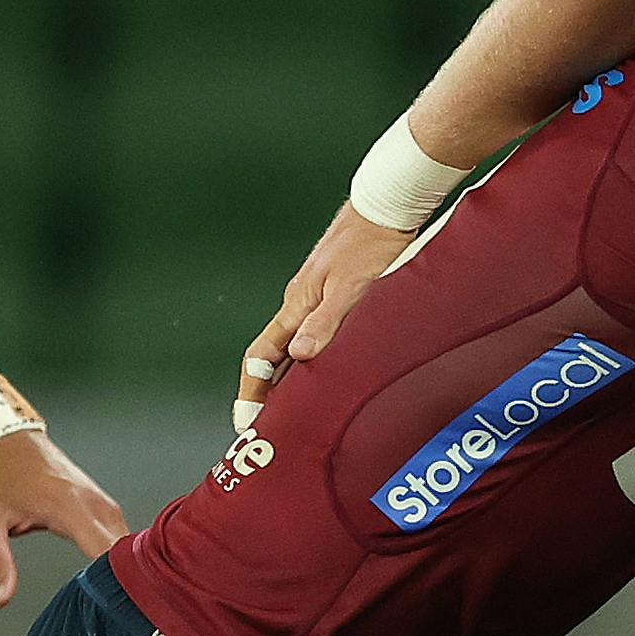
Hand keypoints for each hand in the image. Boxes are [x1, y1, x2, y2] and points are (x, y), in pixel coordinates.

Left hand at [0, 435, 131, 608]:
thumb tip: (0, 599)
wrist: (6, 439)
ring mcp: (100, 499)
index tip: (115, 607)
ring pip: (127, 541)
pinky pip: (121, 531)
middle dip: (125, 582)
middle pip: (125, 550)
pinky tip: (116, 574)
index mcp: (68, 507)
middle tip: (122, 612)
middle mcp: (92, 502)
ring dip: (126, 567)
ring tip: (123, 598)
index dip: (115, 583)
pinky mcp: (100, 500)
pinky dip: (121, 552)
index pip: (106, 552)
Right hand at [242, 203, 417, 417]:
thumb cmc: (371, 243)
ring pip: (293, 347)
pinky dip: (312, 362)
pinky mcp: (335, 295)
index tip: (248, 422)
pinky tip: (326, 373)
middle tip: (268, 428)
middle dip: (266, 394)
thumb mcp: (351, 287)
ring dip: (289, 380)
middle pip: (273, 357)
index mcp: (297, 305)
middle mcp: (300, 304)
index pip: (261, 357)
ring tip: (294, 412)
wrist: (387, 207)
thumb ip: (326, 322)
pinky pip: (314, 336)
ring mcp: (316, 299)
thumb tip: (301, 354)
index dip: (252, 391)